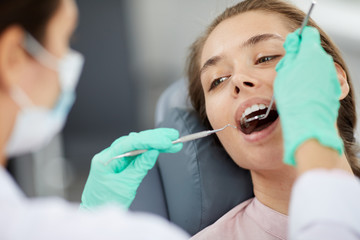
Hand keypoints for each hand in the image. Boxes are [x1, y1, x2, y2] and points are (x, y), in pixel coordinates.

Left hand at [80, 128, 181, 208]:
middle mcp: (110, 155)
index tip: (165, 140)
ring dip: (155, 142)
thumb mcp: (126, 186)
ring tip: (172, 141)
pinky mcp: (121, 163)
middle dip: (155, 137)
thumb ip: (140, 167)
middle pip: (135, 140)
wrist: (95, 211)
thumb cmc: (106, 202)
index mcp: (106, 159)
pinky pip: (137, 152)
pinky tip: (160, 147)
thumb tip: (153, 152)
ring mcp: (115, 158)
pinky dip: (150, 149)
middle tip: (173, 136)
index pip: (130, 143)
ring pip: (137, 145)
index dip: (150, 140)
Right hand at [274, 26, 342, 165]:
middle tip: (287, 69)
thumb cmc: (293, 97)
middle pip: (312, 51)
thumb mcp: (284, 72)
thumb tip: (295, 43)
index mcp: (312, 54)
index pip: (308, 34)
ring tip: (294, 84)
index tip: (290, 46)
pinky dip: (313, 81)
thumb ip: (291, 55)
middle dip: (300, 56)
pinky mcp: (333, 87)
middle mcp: (325, 61)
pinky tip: (303, 92)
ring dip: (306, 69)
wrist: (307, 120)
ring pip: (317, 65)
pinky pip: (322, 78)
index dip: (297, 38)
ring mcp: (331, 74)